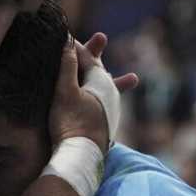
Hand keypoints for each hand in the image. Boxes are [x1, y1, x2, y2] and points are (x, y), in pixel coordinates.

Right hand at [48, 33, 138, 152]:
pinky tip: (108, 107)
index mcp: (102, 83)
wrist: (82, 158)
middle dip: (96, 55)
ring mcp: (111, 112)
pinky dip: (104, 98)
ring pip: (109, 89)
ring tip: (132, 79)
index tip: (63, 38)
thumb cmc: (71, 122)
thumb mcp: (65, 92)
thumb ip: (67, 67)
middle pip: (101, 71)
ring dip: (113, 80)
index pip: (88, 59)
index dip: (74, 48)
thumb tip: (68, 42)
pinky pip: (106, 105)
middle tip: (100, 38)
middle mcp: (111, 95)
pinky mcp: (106, 127)